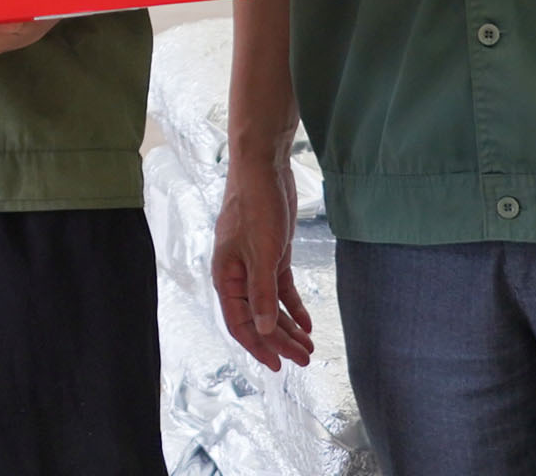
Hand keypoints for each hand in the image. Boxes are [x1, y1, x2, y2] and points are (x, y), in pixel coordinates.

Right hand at [213, 145, 315, 368]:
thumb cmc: (255, 206)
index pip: (240, 323)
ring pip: (271, 306)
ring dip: (288, 327)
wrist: (263, 169)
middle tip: (305, 360)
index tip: (278, 366)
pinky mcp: (272, 255)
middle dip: (280, 341)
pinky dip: (293, 307)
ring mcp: (256, 266)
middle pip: (258, 318)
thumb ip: (261, 292)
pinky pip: (281, 289)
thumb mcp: (262, 253)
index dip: (258, 347)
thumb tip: (261, 330)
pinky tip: (307, 322)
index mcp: (227, 277)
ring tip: (309, 347)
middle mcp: (238, 276)